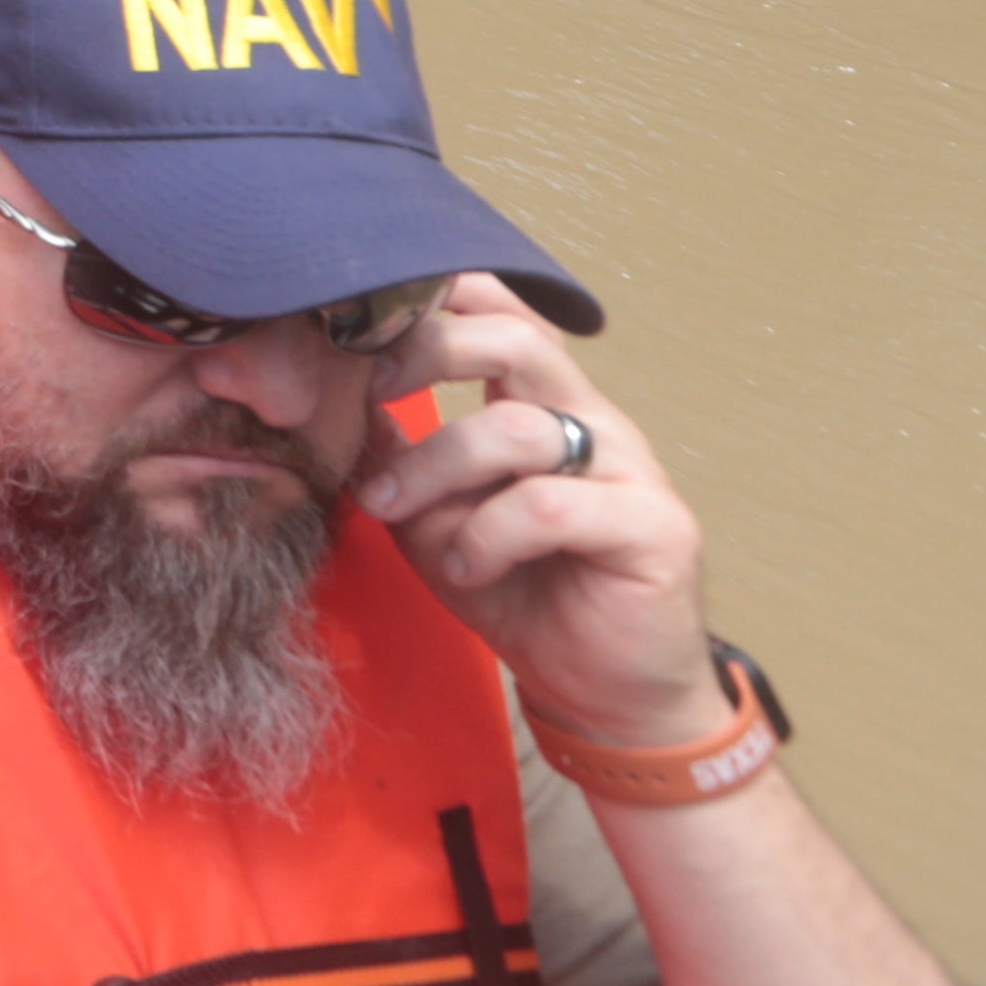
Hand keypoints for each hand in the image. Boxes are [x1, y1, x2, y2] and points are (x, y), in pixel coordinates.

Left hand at [357, 278, 724, 746]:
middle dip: (427, 353)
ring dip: (435, 467)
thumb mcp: (428, 517)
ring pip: (517, 427)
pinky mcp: (653, 527)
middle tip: (368, 395)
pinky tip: (470, 565)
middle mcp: (588, 419)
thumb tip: (332, 396)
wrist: (599, 690)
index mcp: (538, 401)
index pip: (501, 309)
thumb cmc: (514, 589)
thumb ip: (391, 456)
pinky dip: (489, 533)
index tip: (360, 322)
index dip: (437, 295)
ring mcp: (628, 468)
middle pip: (515, 338)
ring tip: (395, 511)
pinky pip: (550, 503)